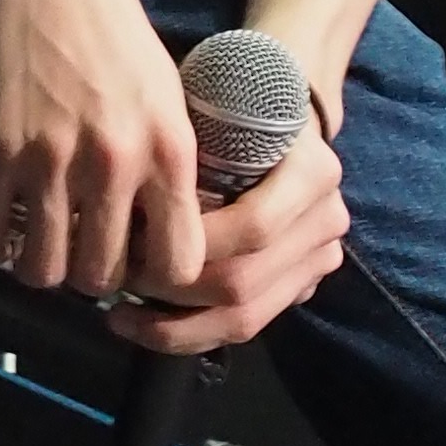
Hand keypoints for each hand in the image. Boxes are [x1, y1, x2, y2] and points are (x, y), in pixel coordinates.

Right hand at [0, 0, 205, 302]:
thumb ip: (170, 158)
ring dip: (41, 267)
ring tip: (40, 247)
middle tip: (84, 254)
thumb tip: (168, 220)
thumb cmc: (113, 22)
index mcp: (171, 151)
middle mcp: (117, 165)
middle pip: (105, 276)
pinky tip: (0, 229)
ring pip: (46, 269)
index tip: (143, 265)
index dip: (160, 278)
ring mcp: (53, 160)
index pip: (180, 263)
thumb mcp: (168, 92)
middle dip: (94, 277)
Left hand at [108, 122, 349, 352]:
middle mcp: (327, 221)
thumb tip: (123, 203)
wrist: (277, 124)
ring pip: (247, 318)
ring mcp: (320, 260)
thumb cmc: (233, 110)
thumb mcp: (214, 112)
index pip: (251, 228)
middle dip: (171, 289)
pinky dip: (193, 334)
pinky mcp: (302, 287)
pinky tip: (149, 327)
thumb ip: (185, 150)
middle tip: (118, 277)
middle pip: (243, 282)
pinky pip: (248, 326)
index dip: (186, 244)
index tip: (130, 237)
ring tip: (120, 318)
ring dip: (176, 327)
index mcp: (314, 174)